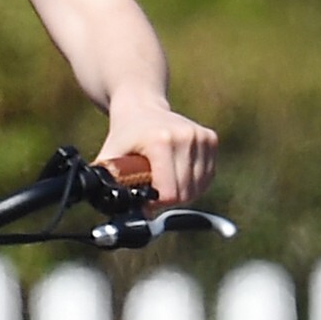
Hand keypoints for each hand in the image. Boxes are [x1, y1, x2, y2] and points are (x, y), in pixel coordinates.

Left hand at [97, 102, 216, 207]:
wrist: (141, 107)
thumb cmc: (124, 135)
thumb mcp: (110, 158)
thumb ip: (110, 185)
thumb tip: (123, 213)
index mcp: (161, 142)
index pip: (170, 192)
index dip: (156, 202)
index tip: (145, 196)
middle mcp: (185, 137)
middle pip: (186, 192)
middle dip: (168, 199)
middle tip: (153, 190)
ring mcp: (201, 137)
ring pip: (198, 187)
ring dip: (182, 192)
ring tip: (164, 180)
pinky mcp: (210, 139)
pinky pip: (207, 177)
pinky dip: (194, 183)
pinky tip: (178, 174)